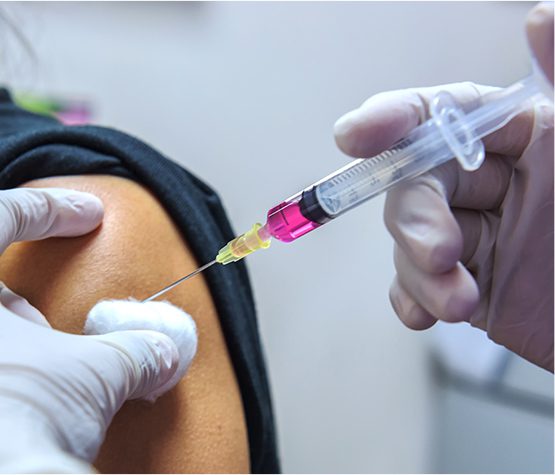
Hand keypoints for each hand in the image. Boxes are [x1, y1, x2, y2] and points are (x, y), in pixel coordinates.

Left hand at [0, 187, 196, 471]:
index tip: (90, 215)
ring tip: (52, 366)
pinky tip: (31, 396)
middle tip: (58, 324)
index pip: (0, 216)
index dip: (51, 209)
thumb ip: (134, 350)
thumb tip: (164, 351)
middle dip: (25, 302)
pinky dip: (11, 373)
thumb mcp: (94, 372)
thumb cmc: (19, 419)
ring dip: (18, 343)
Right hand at [333, 4, 553, 370]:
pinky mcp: (466, 283)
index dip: (391, 118)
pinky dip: (413, 300)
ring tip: (456, 303)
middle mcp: (487, 182)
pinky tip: (426, 315)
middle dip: (415, 219)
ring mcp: (473, 235)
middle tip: (439, 252)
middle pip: (415, 185)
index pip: (441, 116)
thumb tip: (540, 16)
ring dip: (419, 273)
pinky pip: (418, 287)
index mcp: (517, 137)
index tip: (356, 135)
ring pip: (410, 241)